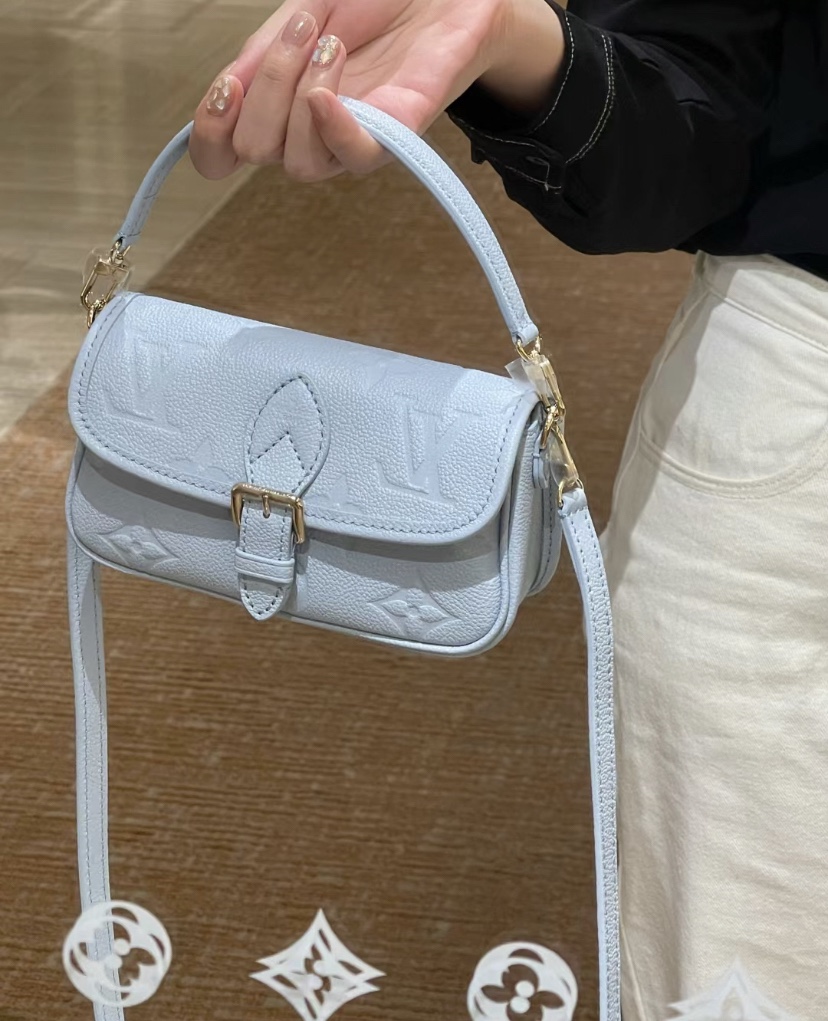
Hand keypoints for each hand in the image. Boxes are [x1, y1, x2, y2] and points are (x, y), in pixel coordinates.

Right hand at [189, 0, 563, 183]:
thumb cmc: (371, 2)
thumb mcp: (301, 13)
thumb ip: (263, 53)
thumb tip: (230, 86)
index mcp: (278, 108)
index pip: (222, 155)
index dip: (210, 134)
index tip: (227, 85)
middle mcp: (310, 134)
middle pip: (257, 151)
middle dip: (267, 85)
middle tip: (301, 29)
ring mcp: (353, 139)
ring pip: (299, 162)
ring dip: (301, 93)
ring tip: (331, 42)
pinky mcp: (397, 136)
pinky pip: (354, 158)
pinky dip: (333, 128)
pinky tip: (327, 94)